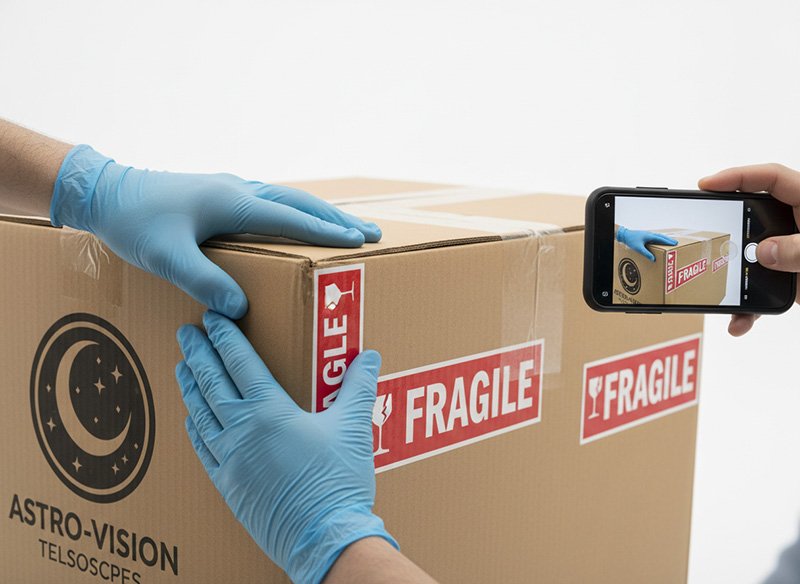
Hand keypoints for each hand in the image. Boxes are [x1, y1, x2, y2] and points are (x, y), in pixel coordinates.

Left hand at [51, 145, 380, 318]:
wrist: (105, 192)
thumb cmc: (135, 222)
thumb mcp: (166, 257)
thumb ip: (204, 281)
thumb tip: (240, 307)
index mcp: (233, 202)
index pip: (292, 218)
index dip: (328, 231)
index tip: (361, 241)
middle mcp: (239, 190)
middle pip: (301, 203)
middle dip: (338, 219)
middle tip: (372, 233)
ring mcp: (231, 188)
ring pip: (288, 199)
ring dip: (320, 213)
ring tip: (347, 228)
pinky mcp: (221, 193)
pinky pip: (271, 201)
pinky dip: (296, 212)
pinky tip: (297, 223)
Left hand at [176, 311, 396, 583]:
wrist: (323, 537)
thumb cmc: (338, 481)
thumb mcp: (353, 427)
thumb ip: (358, 386)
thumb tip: (368, 355)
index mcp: (270, 411)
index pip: (241, 363)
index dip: (226, 338)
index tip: (213, 318)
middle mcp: (242, 431)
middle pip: (212, 383)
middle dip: (198, 354)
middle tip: (186, 333)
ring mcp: (230, 460)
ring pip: (200, 414)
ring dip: (190, 387)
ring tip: (181, 368)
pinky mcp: (228, 486)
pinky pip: (203, 450)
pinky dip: (194, 429)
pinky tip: (190, 420)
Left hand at [616, 226, 677, 261]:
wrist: (624, 235)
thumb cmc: (631, 240)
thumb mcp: (638, 248)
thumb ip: (646, 253)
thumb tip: (653, 259)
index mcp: (650, 236)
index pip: (661, 238)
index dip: (669, 241)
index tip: (675, 243)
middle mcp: (650, 234)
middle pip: (662, 237)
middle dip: (669, 240)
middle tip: (676, 243)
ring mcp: (648, 235)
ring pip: (658, 236)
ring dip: (665, 239)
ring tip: (670, 242)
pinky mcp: (645, 236)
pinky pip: (655, 238)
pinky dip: (659, 239)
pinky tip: (660, 243)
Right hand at [700, 164, 799, 335]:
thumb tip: (766, 251)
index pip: (771, 178)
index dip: (737, 176)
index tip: (706, 184)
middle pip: (753, 218)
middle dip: (727, 232)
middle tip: (704, 235)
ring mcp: (795, 253)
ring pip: (754, 260)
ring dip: (735, 281)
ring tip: (716, 290)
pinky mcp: (794, 279)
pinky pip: (763, 290)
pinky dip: (751, 309)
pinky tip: (742, 323)